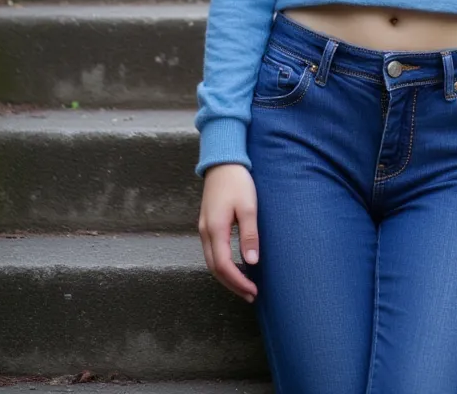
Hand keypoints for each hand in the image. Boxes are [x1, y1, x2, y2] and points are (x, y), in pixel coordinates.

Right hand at [198, 163, 259, 302]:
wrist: (223, 161)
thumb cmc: (237, 181)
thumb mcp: (248, 206)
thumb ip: (249, 234)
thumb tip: (251, 262)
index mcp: (215, 229)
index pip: (224, 266)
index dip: (238, 282)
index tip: (253, 291)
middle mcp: (205, 232)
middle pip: (215, 269)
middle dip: (232, 285)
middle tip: (250, 295)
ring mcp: (204, 228)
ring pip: (211, 262)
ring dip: (227, 276)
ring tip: (244, 285)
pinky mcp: (207, 224)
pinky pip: (212, 252)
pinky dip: (222, 265)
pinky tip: (235, 266)